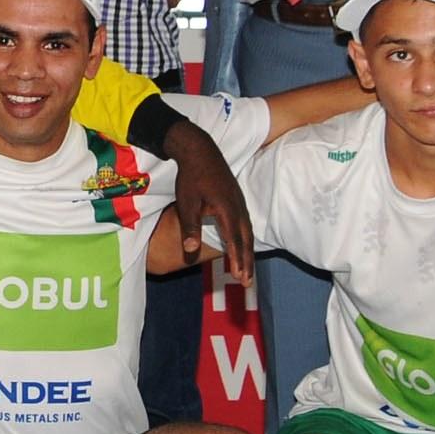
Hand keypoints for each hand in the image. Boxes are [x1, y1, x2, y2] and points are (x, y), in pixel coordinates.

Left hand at [164, 123, 253, 285]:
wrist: (200, 151)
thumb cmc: (191, 177)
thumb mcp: (186, 203)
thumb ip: (190, 227)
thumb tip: (190, 250)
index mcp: (227, 209)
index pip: (234, 240)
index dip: (237, 259)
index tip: (240, 277)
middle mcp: (238, 208)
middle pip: (246, 239)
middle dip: (247, 261)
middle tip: (248, 282)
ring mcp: (240, 203)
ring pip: (247, 232)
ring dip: (248, 252)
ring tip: (247, 270)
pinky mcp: (237, 200)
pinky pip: (245, 224)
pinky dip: (246, 239)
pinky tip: (243, 246)